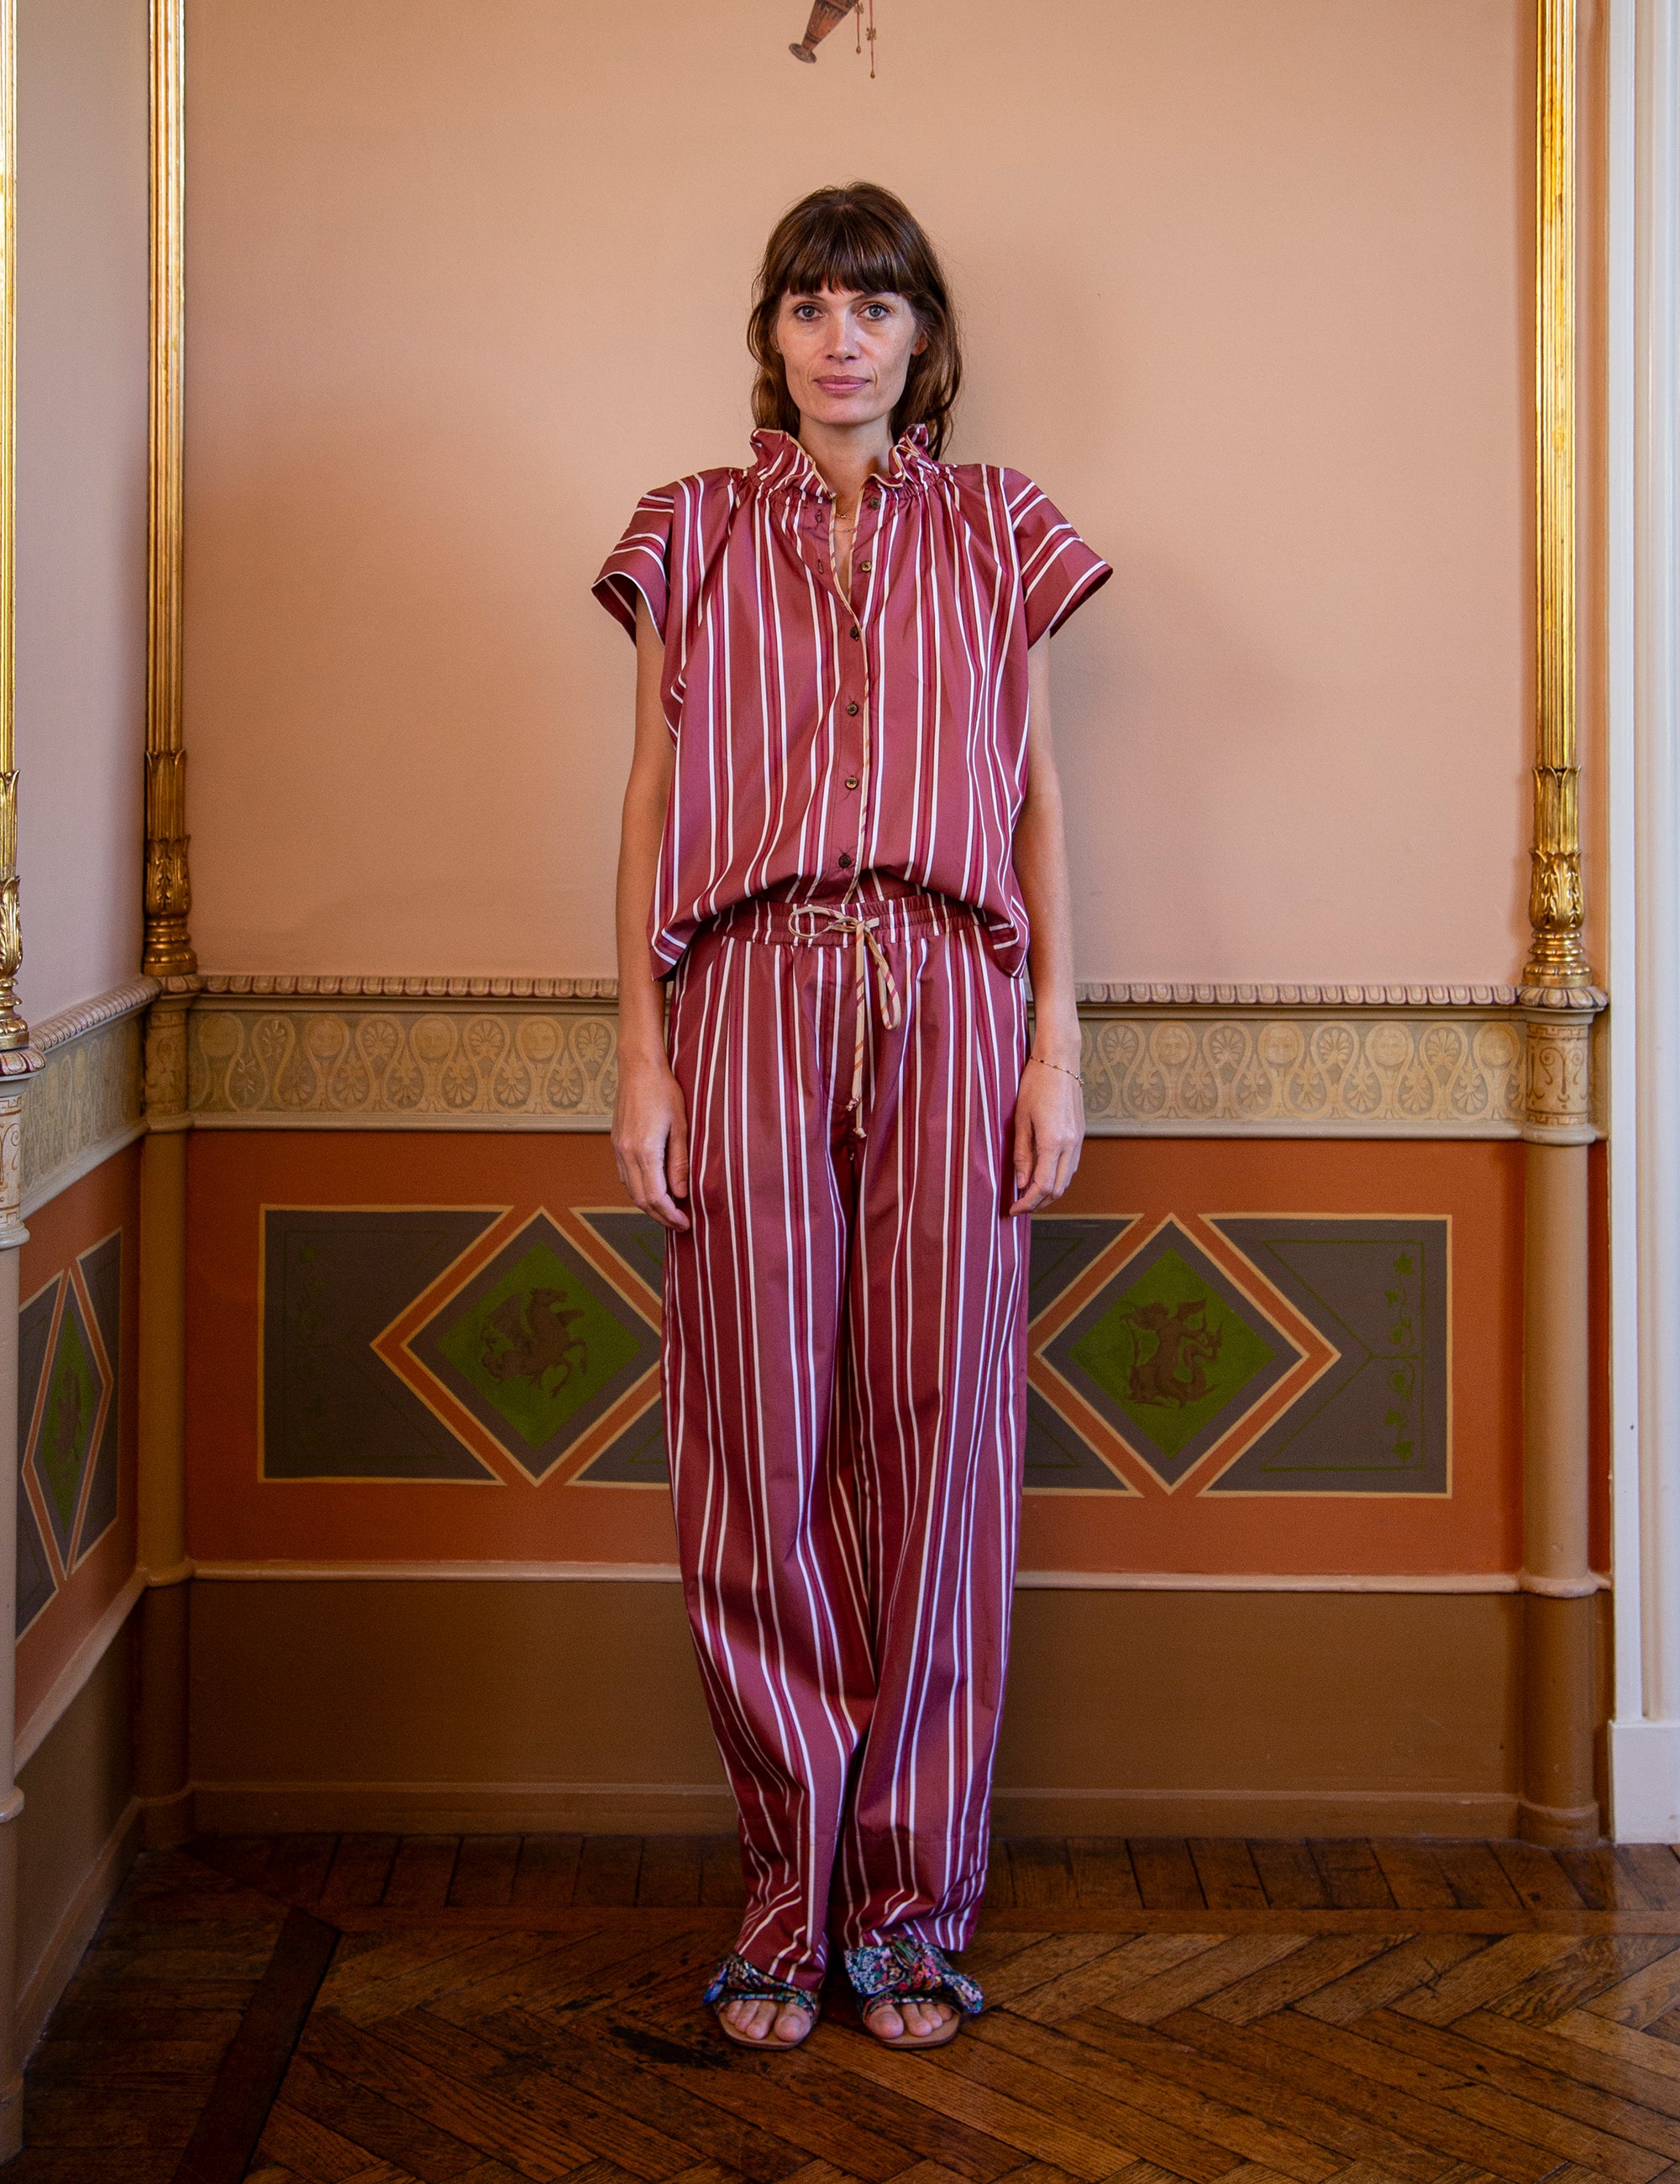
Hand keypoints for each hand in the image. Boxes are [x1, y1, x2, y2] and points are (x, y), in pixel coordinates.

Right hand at [612, 1051, 690, 1230]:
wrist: (638, 1067)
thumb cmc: (664, 1091)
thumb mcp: (681, 1127)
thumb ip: (679, 1163)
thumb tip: (680, 1194)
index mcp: (644, 1150)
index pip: (656, 1197)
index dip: (670, 1215)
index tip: (685, 1223)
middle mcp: (626, 1153)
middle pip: (641, 1199)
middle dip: (660, 1216)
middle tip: (679, 1223)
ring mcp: (618, 1148)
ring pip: (630, 1190)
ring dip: (649, 1205)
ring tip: (669, 1210)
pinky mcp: (616, 1143)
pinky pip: (624, 1176)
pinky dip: (638, 1189)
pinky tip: (653, 1190)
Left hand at [1009, 1055, 1083, 1215]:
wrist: (1060, 1062)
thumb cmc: (1036, 1085)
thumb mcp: (1021, 1120)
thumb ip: (1022, 1154)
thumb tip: (1021, 1184)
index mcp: (1054, 1142)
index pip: (1042, 1187)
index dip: (1027, 1203)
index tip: (1013, 1209)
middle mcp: (1070, 1145)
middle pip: (1058, 1189)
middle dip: (1038, 1203)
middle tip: (1019, 1206)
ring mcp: (1078, 1141)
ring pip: (1067, 1180)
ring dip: (1049, 1193)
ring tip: (1029, 1195)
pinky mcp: (1080, 1135)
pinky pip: (1071, 1167)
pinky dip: (1058, 1179)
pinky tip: (1043, 1176)